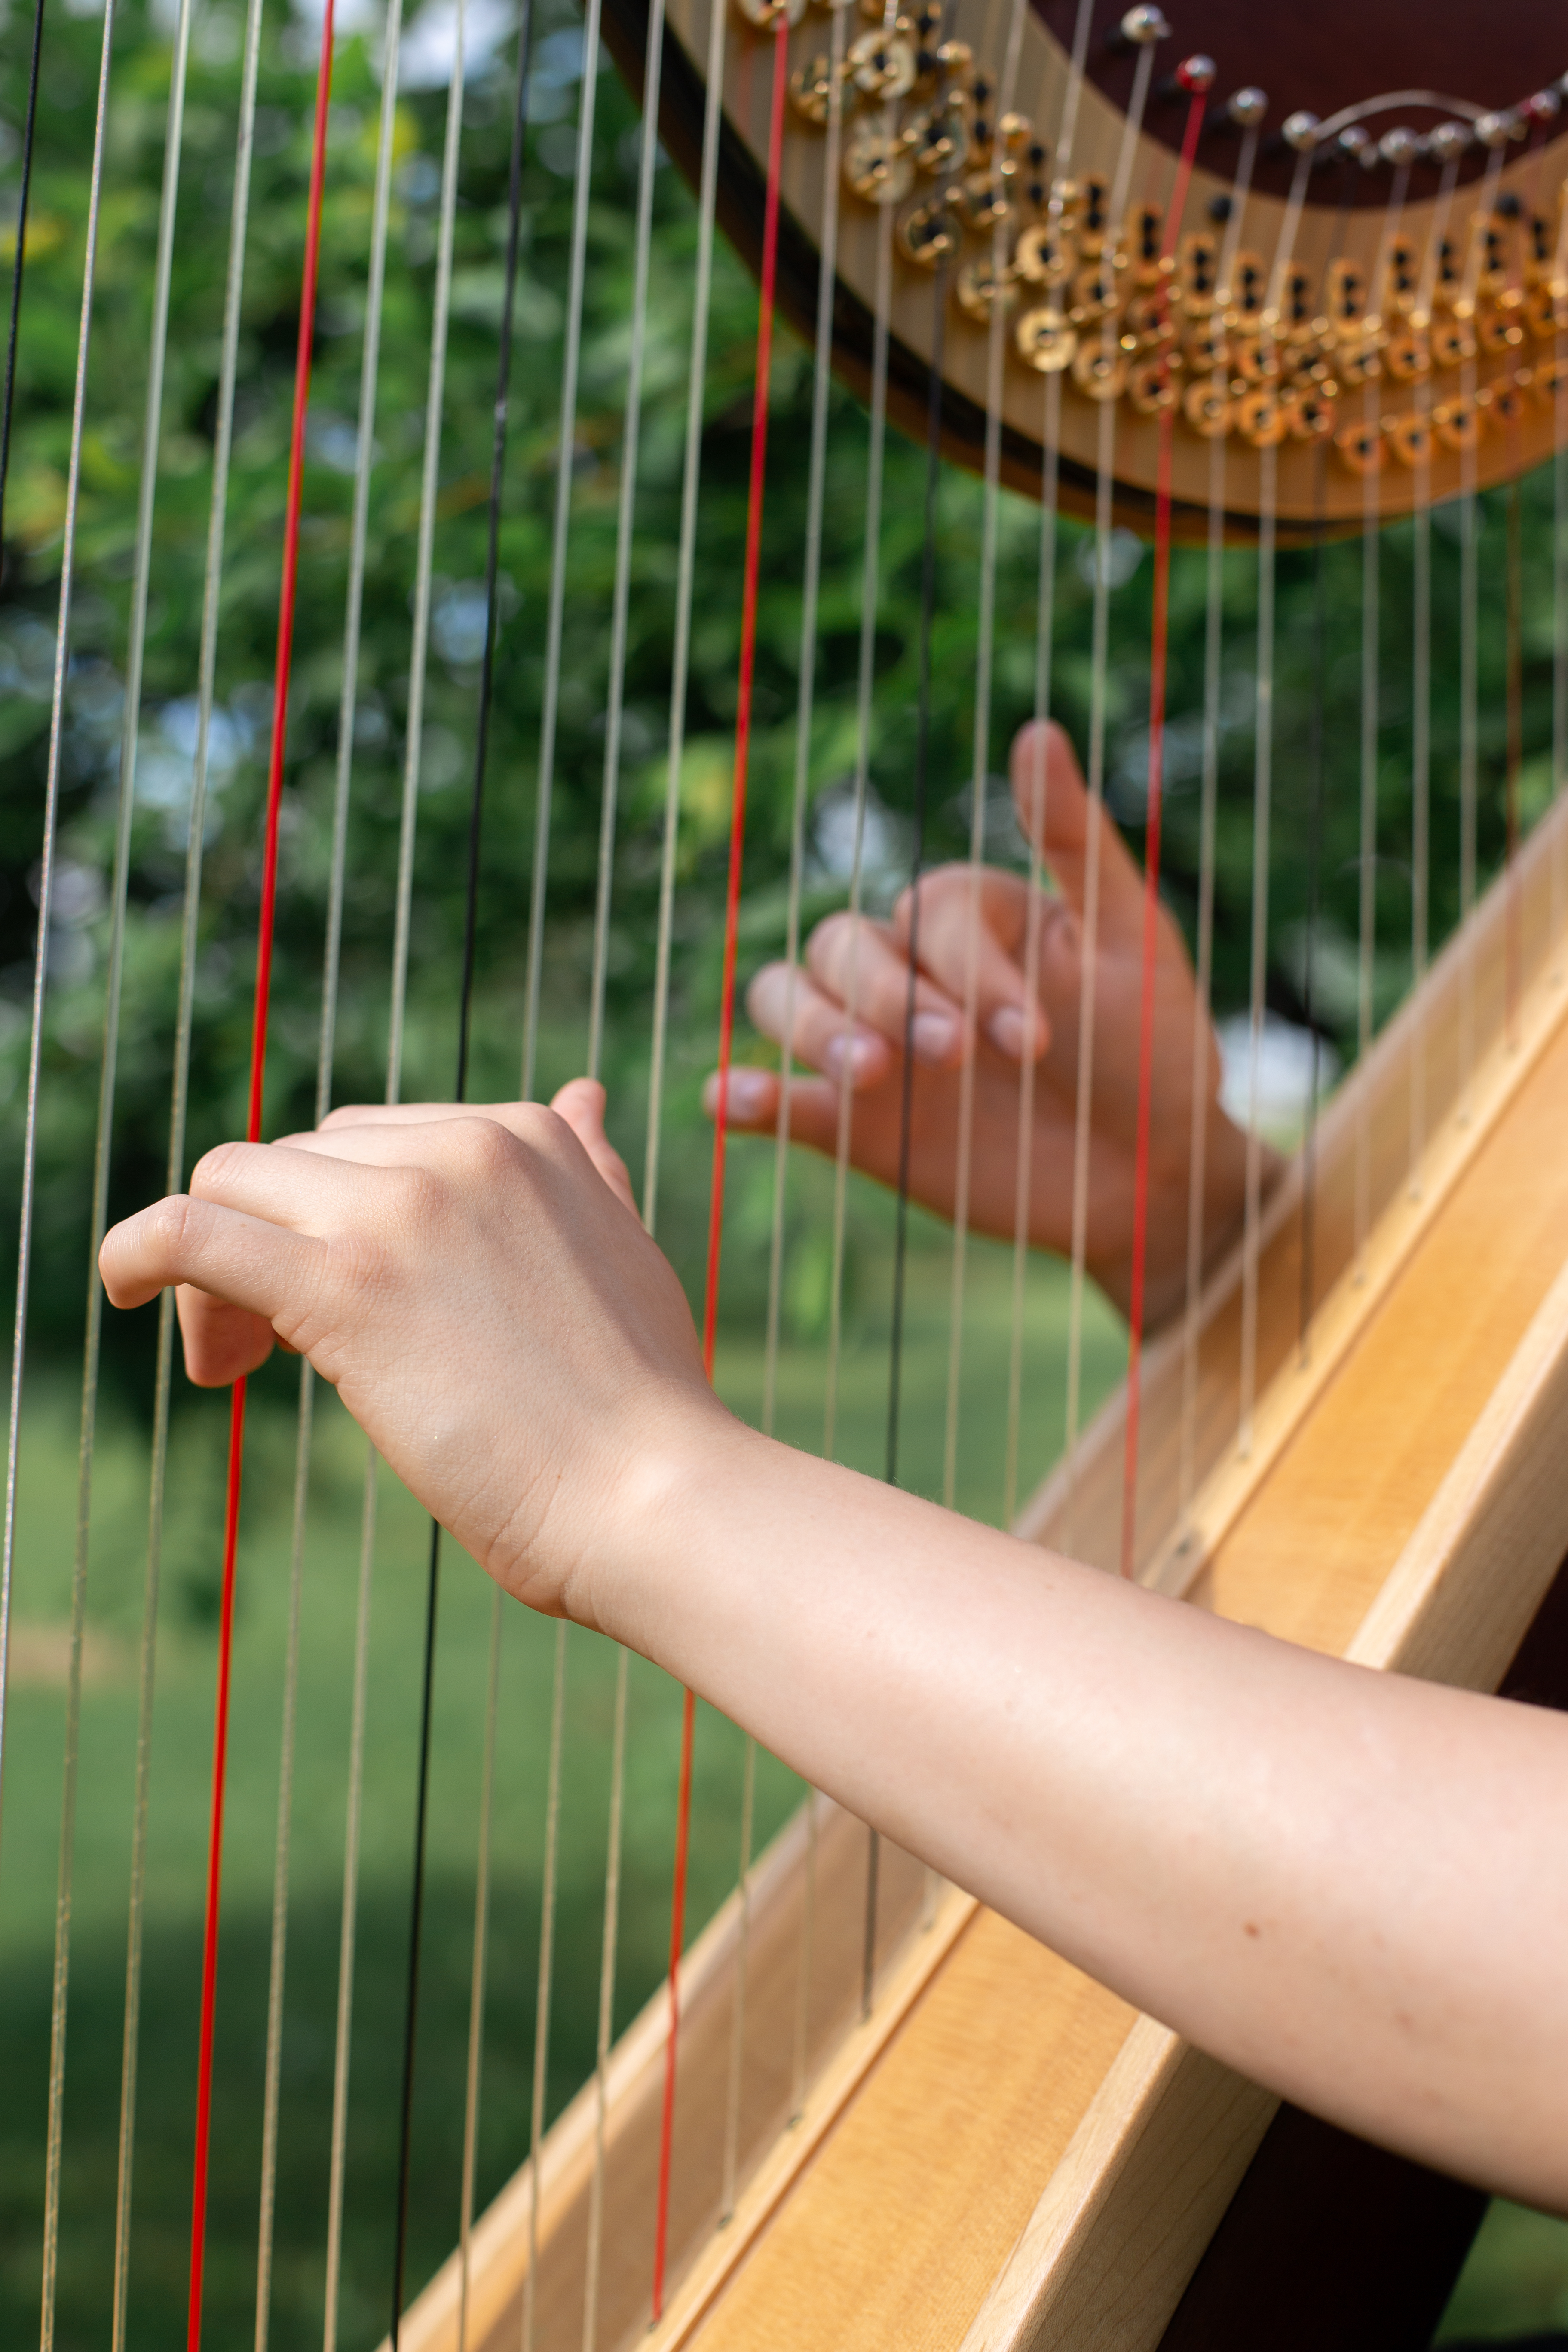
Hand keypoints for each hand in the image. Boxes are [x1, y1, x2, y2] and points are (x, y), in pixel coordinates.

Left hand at [97, 1081, 722, 1618]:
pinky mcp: (345, 1286)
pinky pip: (191, 1231)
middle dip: (272, 1238)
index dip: (331, 1216)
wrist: (656, 1494)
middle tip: (270, 1351)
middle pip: (295, 1159)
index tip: (334, 1306)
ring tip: (234, 1362)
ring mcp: (402, 1210)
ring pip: (236, 1183)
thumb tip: (579, 1096)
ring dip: (212, 1267)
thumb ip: (588, 1171)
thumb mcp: (623, 1250)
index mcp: (525, 1135)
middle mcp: (462, 1148)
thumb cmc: (642, 1404)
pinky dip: (136, 1250)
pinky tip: (118, 1288)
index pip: (369, 1141)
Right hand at [710, 719, 1256, 1324]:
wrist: (1155, 1177)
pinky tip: (728, 1099)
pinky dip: (746, 1097)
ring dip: (816, 1029)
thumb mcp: (1130, 938)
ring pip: (786, 1000)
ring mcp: (877, 1047)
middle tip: (960, 1056)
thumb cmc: (1151, 1051)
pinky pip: (782, 1101)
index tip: (1035, 1037)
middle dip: (891, 996)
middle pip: (840, 945)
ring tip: (871, 1075)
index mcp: (970, 917)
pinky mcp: (858, 1129)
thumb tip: (1036, 729)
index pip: (927, 913)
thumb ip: (1073, 840)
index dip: (971, 970)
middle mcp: (910, 971)